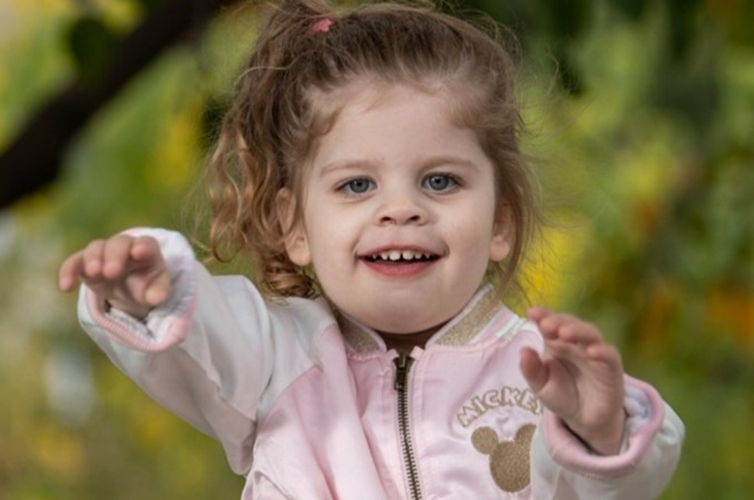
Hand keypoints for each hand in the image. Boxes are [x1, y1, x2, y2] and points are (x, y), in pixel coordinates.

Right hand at [58, 234, 170, 318]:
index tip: (139, 252)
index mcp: (146, 250)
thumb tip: (157, 299)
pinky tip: (65, 287)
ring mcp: (103, 253)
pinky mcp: (85, 263)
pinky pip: (73, 262)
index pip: (146, 243)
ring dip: (93, 259)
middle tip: (112, 272)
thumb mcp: (156, 291)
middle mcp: (124, 247)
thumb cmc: (147, 285)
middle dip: (115, 255)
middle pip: (119, 243)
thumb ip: (158, 293)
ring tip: (93, 273)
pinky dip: (68, 271)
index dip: (143, 246)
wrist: (130, 288)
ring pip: (96, 248)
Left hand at [520, 307, 625, 454]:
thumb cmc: (562, 395)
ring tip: (564, 333)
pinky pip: (610, 356)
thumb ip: (531, 370)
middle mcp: (576, 343)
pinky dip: (602, 351)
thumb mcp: (541, 385)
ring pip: (591, 334)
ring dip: (578, 331)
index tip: (531, 313)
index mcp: (556, 343)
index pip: (550, 323)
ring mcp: (595, 353)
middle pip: (570, 324)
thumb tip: (523, 350)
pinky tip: (591, 352)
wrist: (585, 419)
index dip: (543, 315)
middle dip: (558, 321)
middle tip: (546, 324)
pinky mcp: (611, 368)